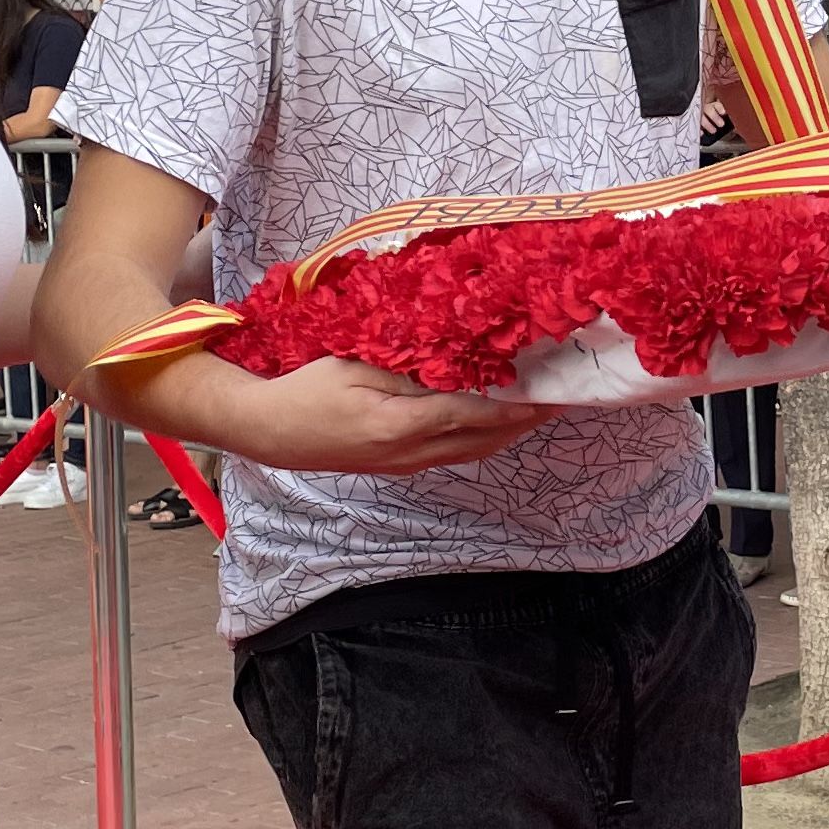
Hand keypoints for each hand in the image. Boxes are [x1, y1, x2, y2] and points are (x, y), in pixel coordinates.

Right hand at [206, 355, 540, 474]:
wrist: (269, 431)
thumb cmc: (306, 389)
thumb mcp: (355, 366)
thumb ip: (408, 369)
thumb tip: (456, 362)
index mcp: (399, 425)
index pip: (473, 415)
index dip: (515, 408)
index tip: (549, 395)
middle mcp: (409, 453)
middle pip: (483, 441)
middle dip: (524, 423)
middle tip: (559, 399)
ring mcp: (404, 465)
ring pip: (471, 452)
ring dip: (507, 432)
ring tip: (537, 409)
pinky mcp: (398, 466)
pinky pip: (453, 454)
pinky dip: (481, 437)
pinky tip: (493, 420)